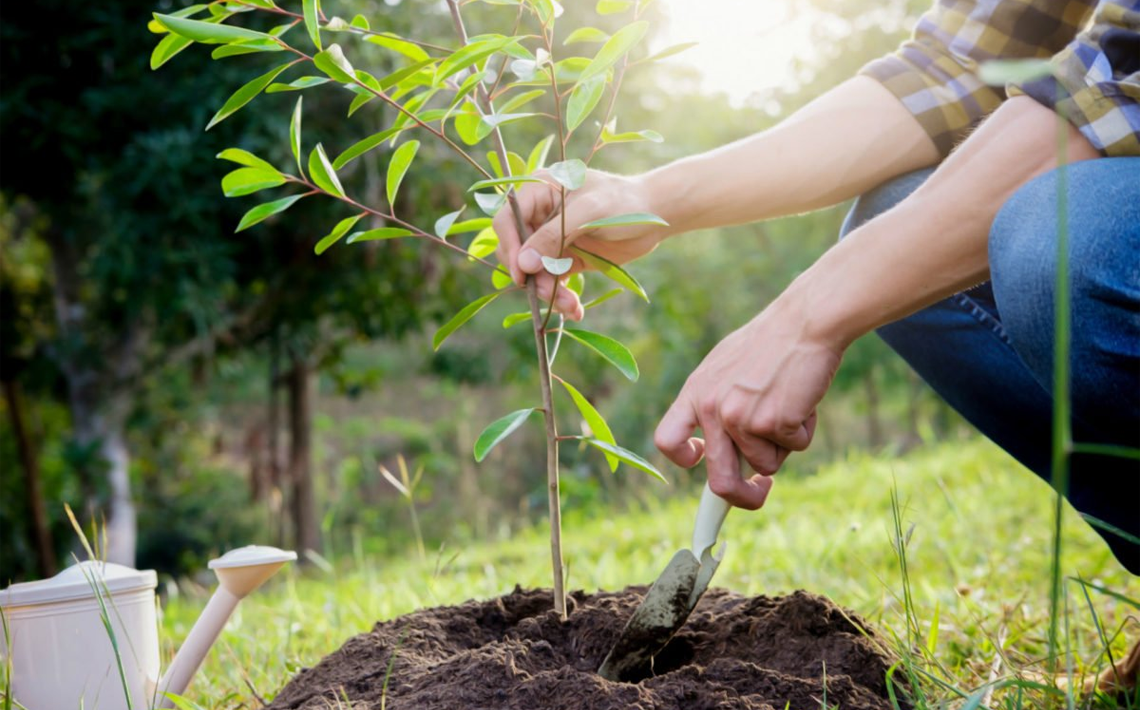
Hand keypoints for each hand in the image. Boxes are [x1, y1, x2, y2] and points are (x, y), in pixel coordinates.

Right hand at [492, 169, 667, 318]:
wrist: (656, 216)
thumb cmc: (624, 202)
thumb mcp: (589, 213)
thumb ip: (554, 236)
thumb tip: (523, 264)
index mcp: (539, 192)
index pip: (508, 220)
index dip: (510, 246)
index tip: (521, 273)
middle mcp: (540, 216)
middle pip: (517, 251)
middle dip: (532, 276)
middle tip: (549, 294)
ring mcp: (552, 239)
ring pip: (535, 272)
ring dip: (548, 292)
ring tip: (571, 306)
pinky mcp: (565, 259)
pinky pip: (553, 281)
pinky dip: (561, 297)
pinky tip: (575, 309)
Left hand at [653, 296, 841, 508]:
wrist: (805, 322)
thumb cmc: (771, 343)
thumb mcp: (725, 368)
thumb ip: (717, 403)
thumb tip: (719, 448)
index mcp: (695, 393)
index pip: (667, 440)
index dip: (683, 459)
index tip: (701, 460)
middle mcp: (713, 409)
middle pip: (719, 480)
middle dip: (742, 498)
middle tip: (760, 492)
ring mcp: (742, 418)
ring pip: (767, 463)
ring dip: (784, 444)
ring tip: (790, 402)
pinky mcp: (775, 422)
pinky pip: (795, 447)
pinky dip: (804, 430)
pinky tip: (804, 398)